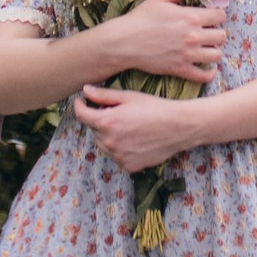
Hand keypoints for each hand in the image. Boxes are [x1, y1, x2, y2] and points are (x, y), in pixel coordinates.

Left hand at [73, 83, 204, 173]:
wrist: (178, 127)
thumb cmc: (154, 108)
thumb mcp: (129, 97)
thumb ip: (104, 95)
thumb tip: (85, 90)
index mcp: (107, 122)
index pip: (82, 115)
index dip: (79, 106)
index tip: (80, 102)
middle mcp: (109, 142)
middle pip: (93, 130)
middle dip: (99, 120)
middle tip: (115, 113)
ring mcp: (118, 156)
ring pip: (103, 144)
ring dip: (108, 135)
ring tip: (127, 127)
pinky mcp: (128, 166)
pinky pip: (116, 156)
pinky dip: (119, 148)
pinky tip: (134, 140)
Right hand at [95, 0, 226, 85]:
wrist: (124, 41)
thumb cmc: (141, 18)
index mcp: (190, 16)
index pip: (220, 16)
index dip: (217, 16)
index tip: (211, 18)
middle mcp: (193, 36)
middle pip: (222, 36)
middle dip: (217, 33)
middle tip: (208, 33)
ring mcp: (188, 55)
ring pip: (216, 55)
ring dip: (213, 51)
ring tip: (206, 48)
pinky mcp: (180, 69)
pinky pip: (204, 75)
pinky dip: (209, 73)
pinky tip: (207, 67)